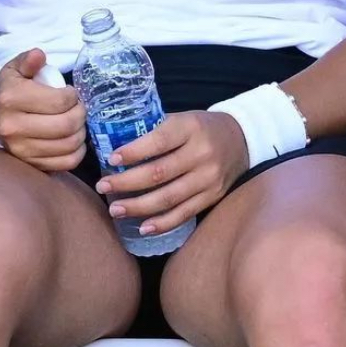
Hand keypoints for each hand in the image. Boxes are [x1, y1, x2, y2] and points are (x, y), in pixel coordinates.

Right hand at [0, 48, 86, 171]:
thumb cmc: (12, 91)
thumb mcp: (16, 70)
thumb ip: (28, 60)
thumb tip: (39, 55)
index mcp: (11, 99)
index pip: (59, 101)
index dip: (73, 97)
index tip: (71, 94)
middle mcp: (12, 127)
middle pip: (66, 125)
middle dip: (81, 114)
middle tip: (79, 108)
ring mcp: (20, 150)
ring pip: (68, 145)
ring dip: (81, 132)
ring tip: (76, 122)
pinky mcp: (30, 164)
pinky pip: (66, 163)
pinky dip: (77, 152)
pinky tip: (74, 140)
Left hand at [95, 110, 248, 237]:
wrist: (243, 139)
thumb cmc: (202, 128)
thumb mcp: (183, 119)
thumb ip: (156, 130)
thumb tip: (115, 145)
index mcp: (191, 128)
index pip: (159, 141)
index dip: (133, 152)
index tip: (111, 159)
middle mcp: (202, 153)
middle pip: (159, 173)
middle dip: (126, 182)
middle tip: (103, 186)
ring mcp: (209, 178)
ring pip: (168, 197)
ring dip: (138, 206)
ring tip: (115, 209)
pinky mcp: (213, 196)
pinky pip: (184, 213)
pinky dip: (162, 223)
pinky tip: (142, 227)